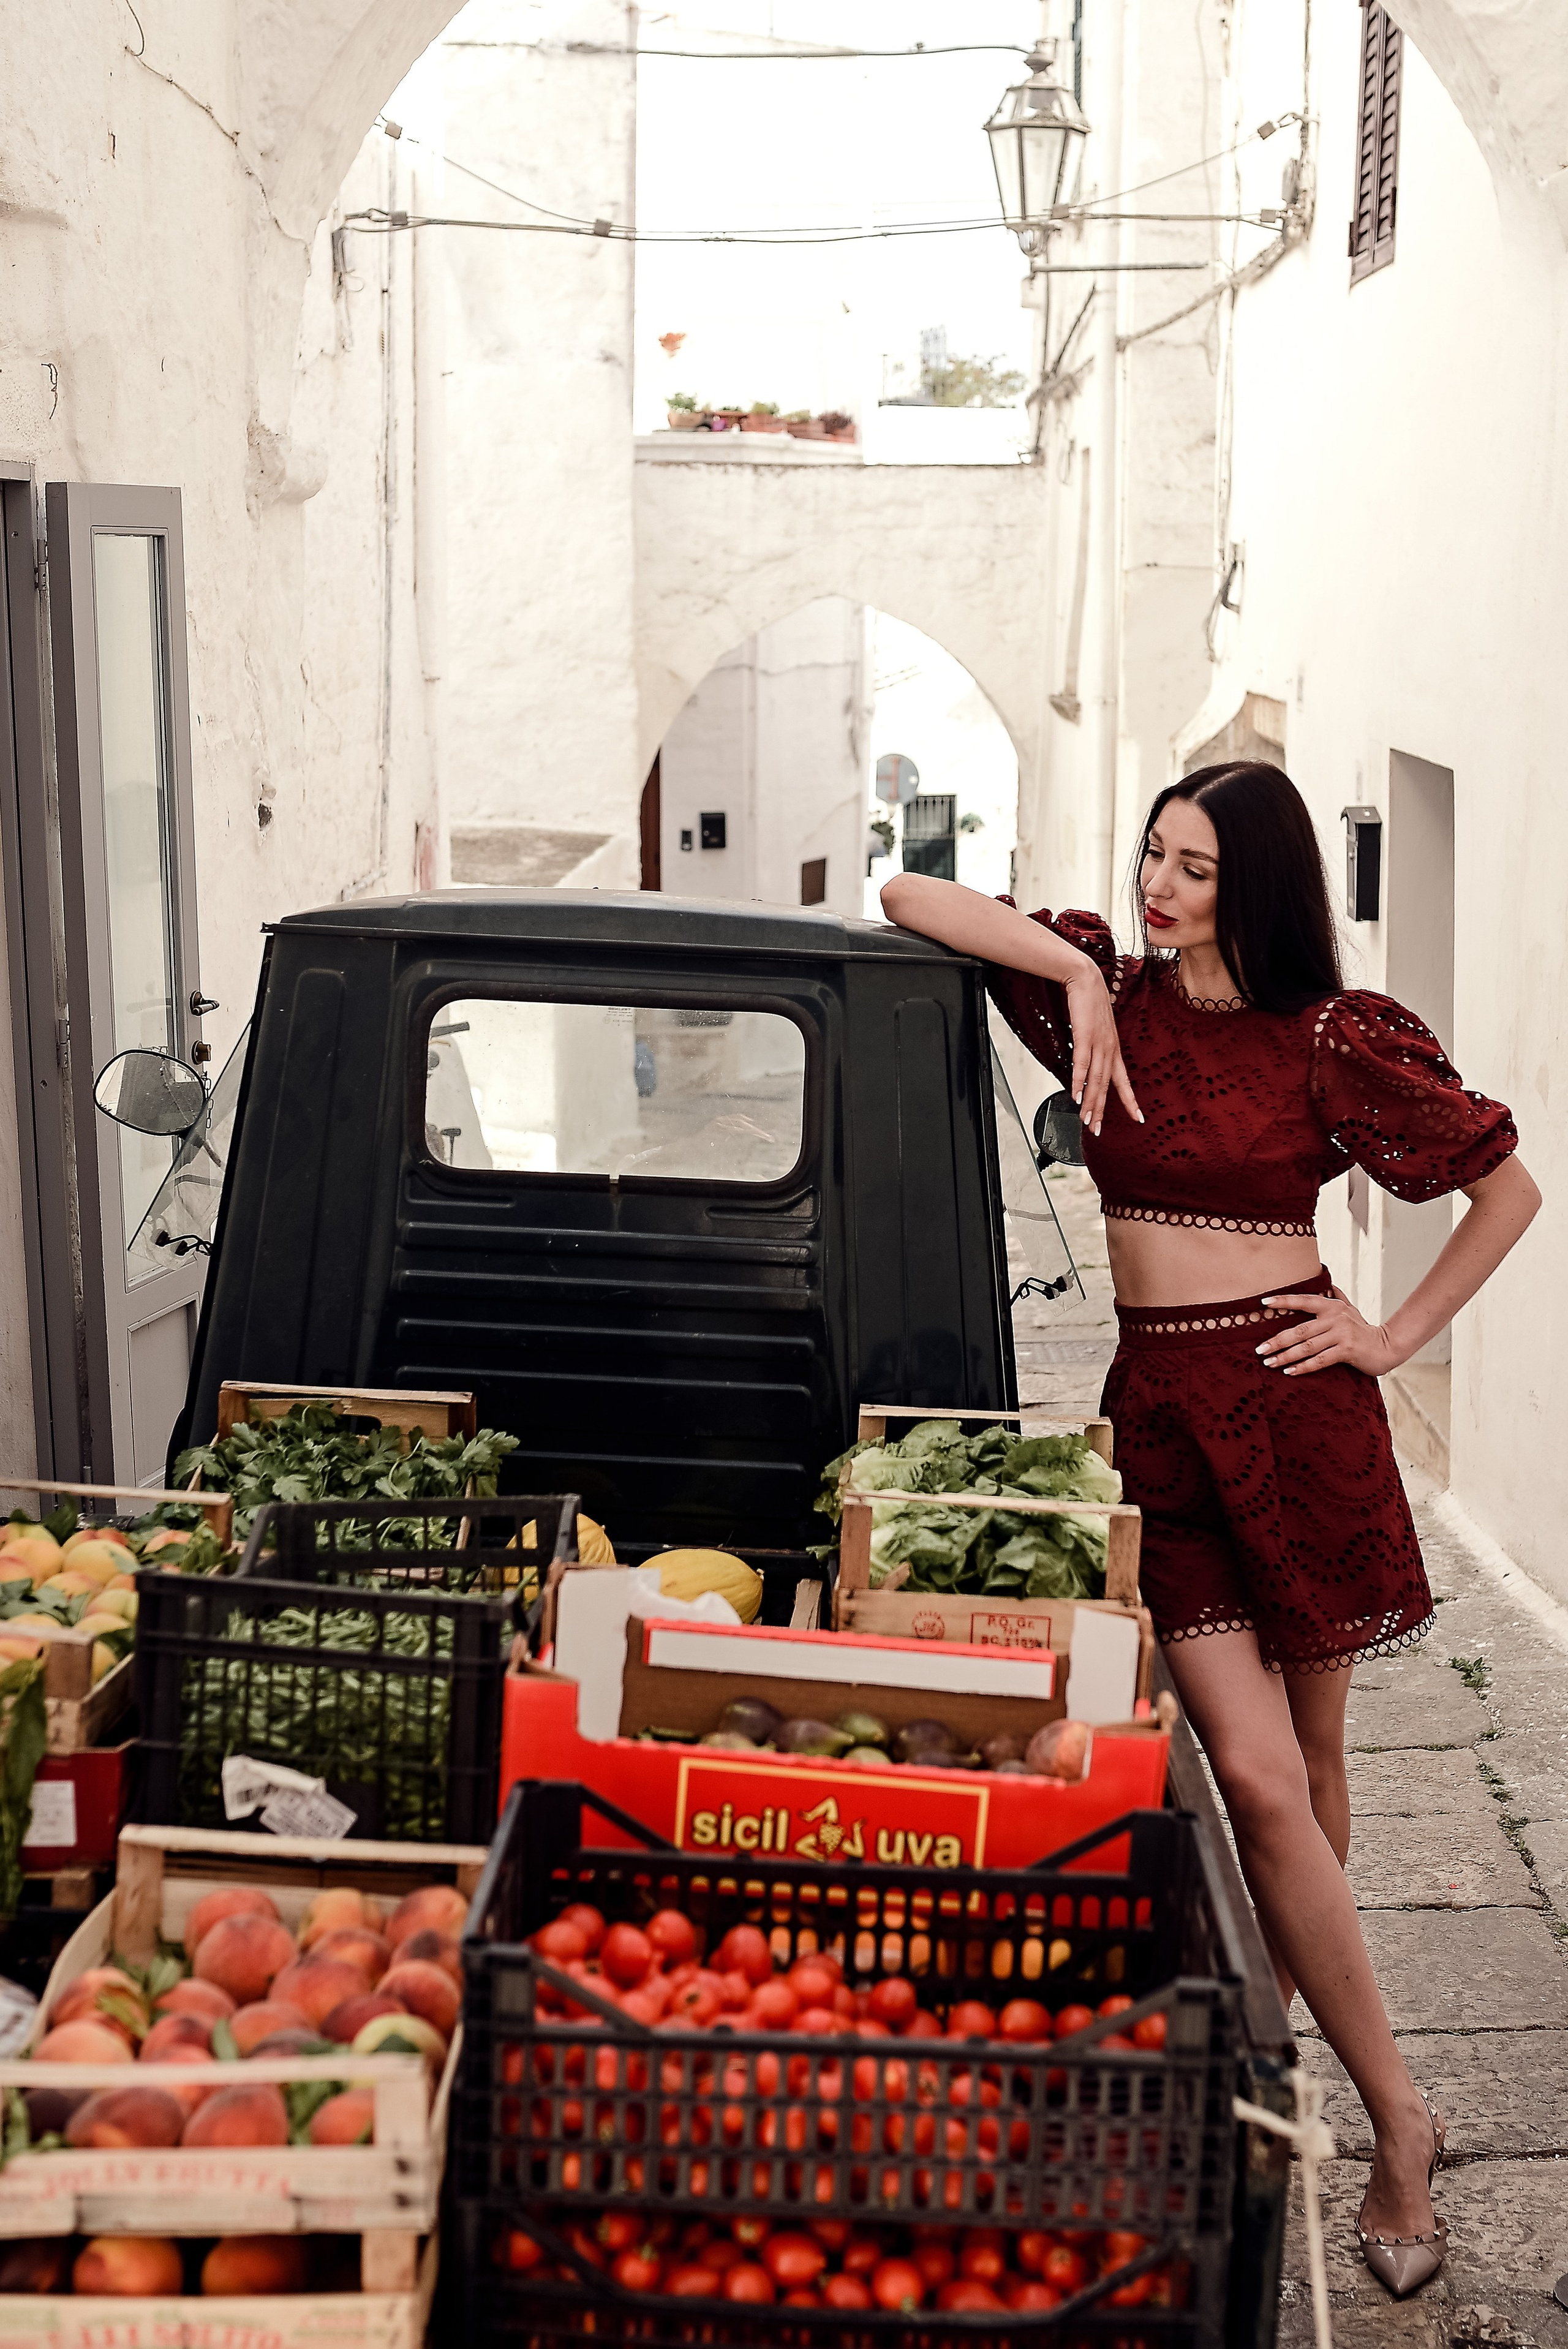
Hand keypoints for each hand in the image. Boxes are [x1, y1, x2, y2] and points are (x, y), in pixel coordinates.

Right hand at [1063, 964, 1142, 1134]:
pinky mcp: (1085, 1037)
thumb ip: (1093, 1048)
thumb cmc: (1090, 1004)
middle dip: (1102, 1111)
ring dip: (1090, 1103)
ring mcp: (1098, 1044)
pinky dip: (1078, 1082)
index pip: (1123, 1081)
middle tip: (1096, 1130)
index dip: (1131, 1101)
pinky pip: (1082, 1064)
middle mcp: (1109, 1049)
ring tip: (1086, 1120)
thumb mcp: (1096, 1030)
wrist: (1086, 980)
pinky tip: (1075, 1096)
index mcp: (1113, 1049)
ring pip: (1096, 1080)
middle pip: (1107, 1086)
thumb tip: (1087, 1065)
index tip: (1138, 1118)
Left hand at [1256, 1286, 1401, 1376]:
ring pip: (1306, 1347)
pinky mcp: (1347, 1350)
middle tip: (1260, 1349)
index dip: (1283, 1301)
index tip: (1263, 1303)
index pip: (1303, 1300)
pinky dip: (1302, 1367)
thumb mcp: (1350, 1309)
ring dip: (1285, 1356)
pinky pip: (1319, 1360)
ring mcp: (1341, 1334)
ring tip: (1269, 1363)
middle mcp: (1335, 1317)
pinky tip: (1289, 1371)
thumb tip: (1328, 1283)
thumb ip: (1337, 1296)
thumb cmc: (1363, 1329)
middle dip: (1277, 1341)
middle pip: (1299, 1330)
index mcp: (1332, 1306)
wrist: (1387, 1347)